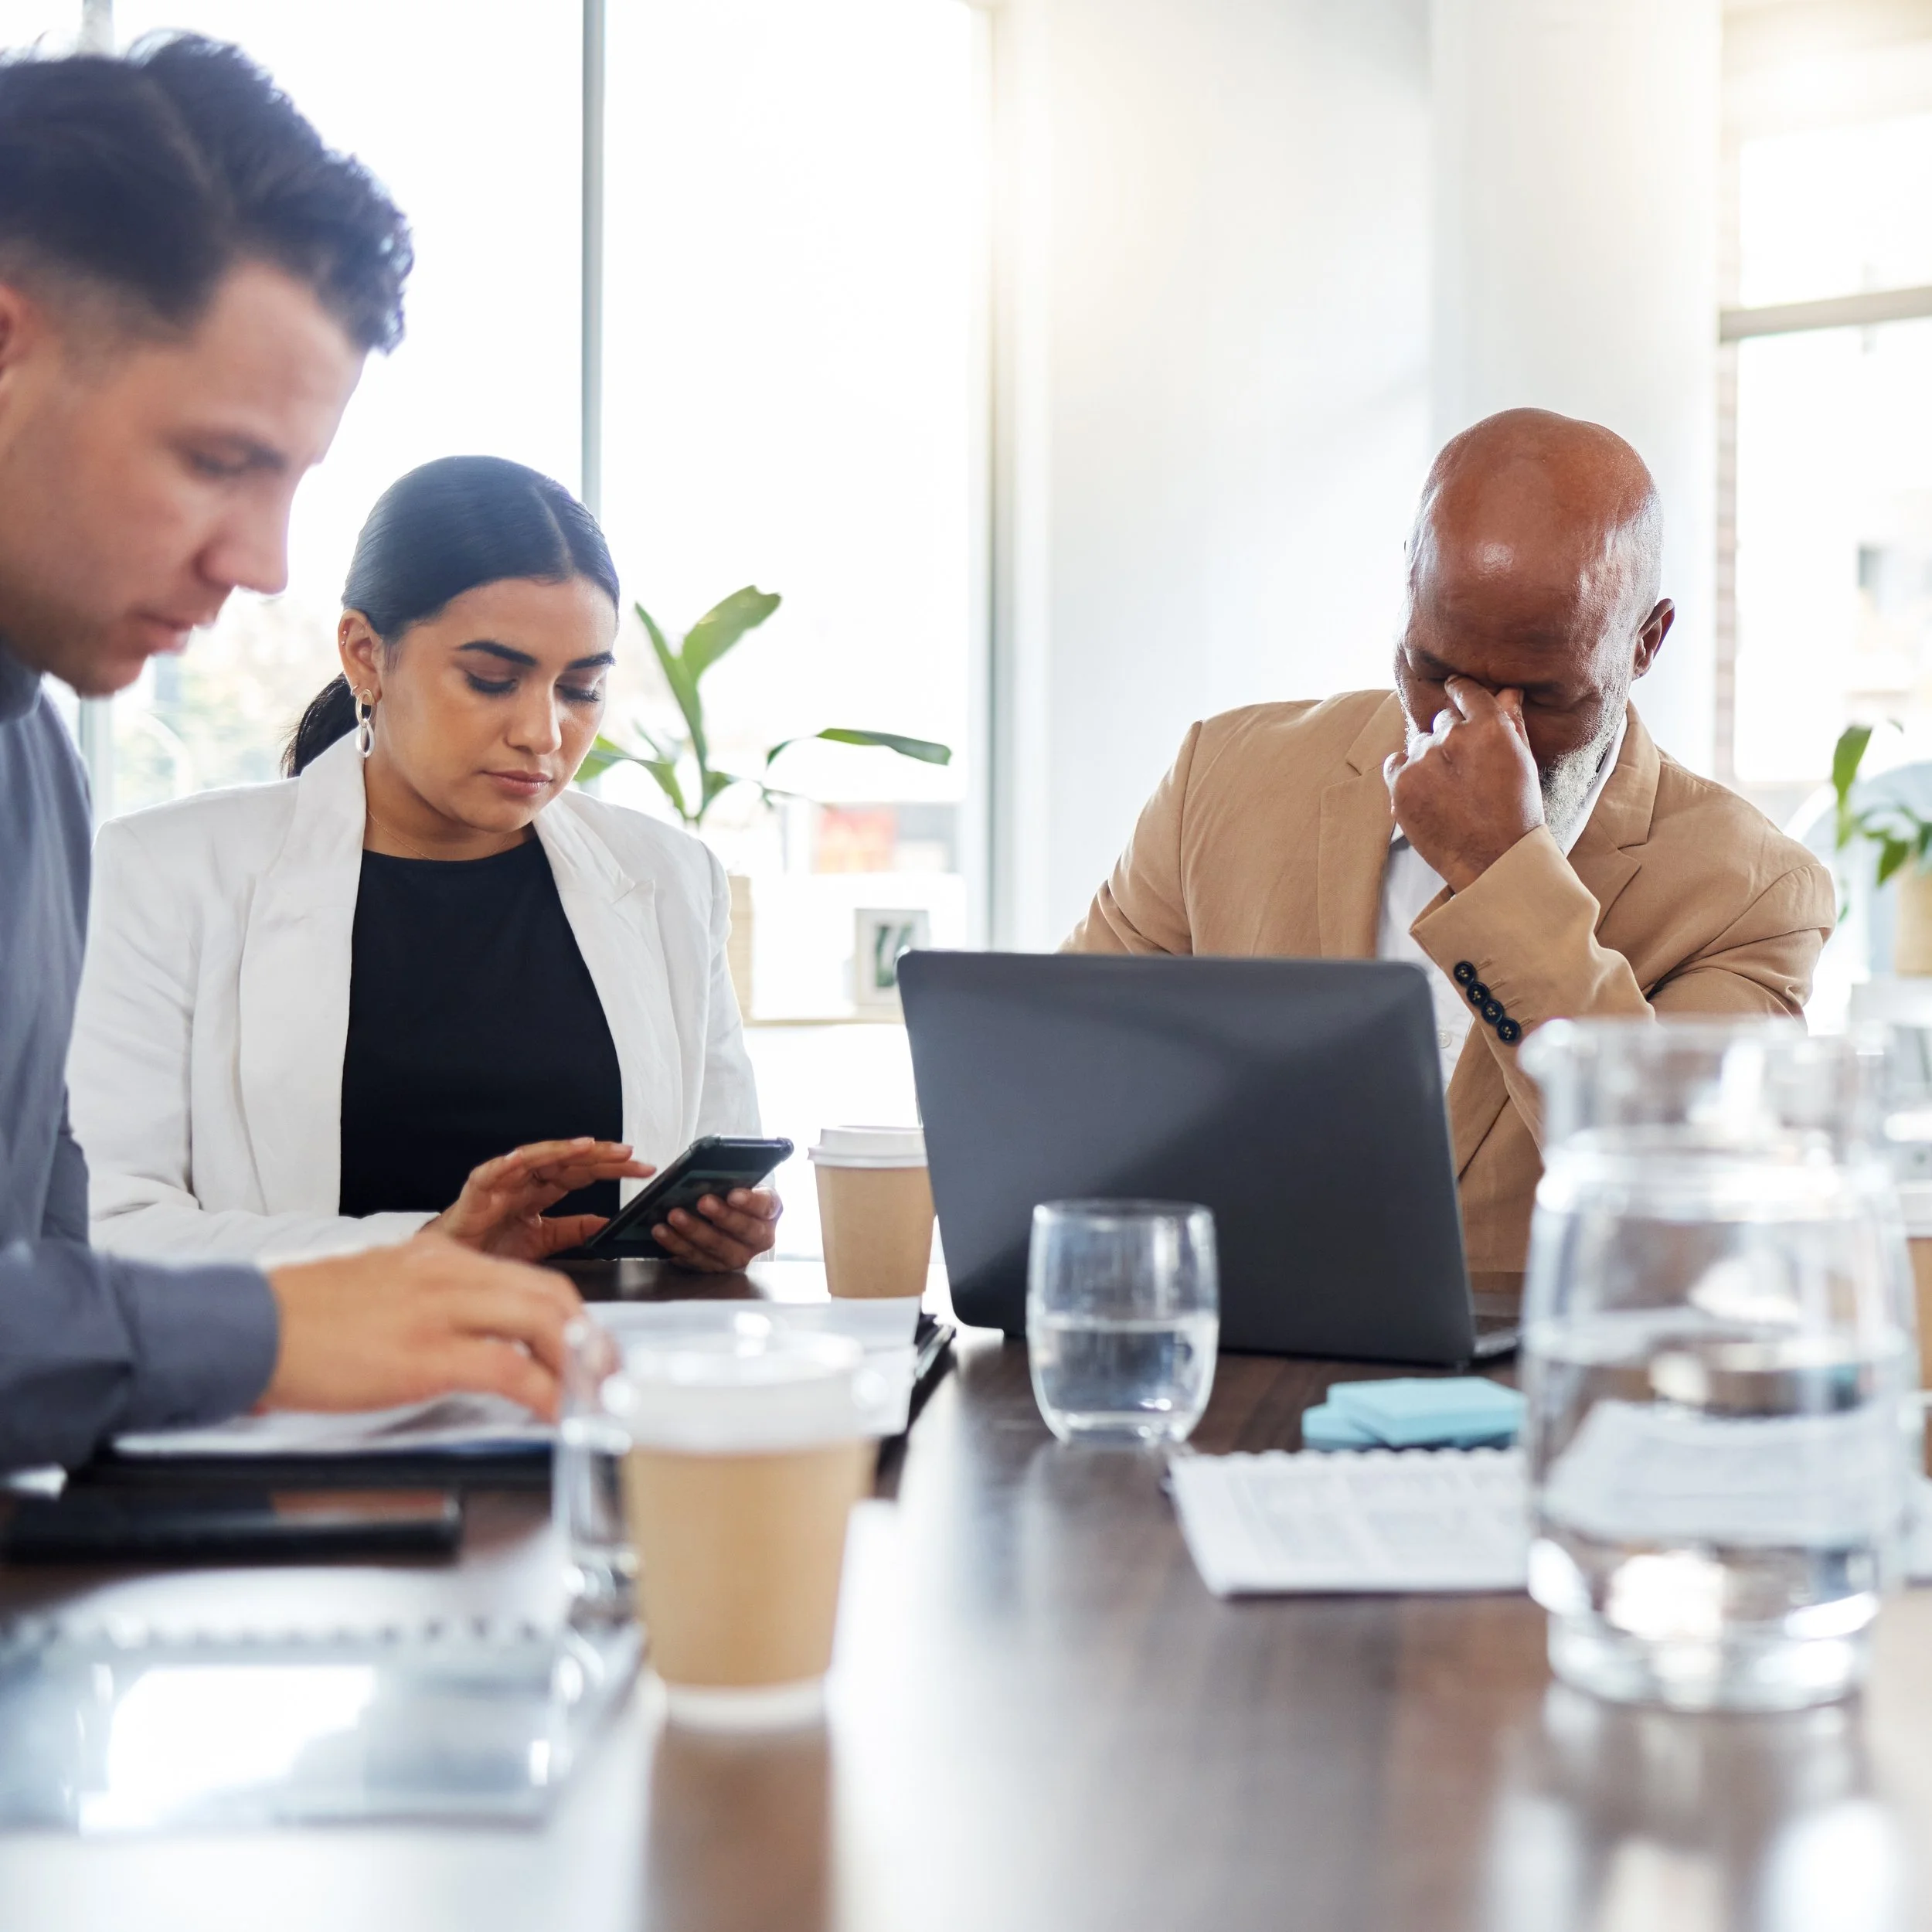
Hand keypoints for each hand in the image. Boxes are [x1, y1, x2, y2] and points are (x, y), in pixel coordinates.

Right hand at [263, 1235, 583, 1420]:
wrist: (245, 1324)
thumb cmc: (300, 1317)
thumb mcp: (378, 1289)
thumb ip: (426, 1302)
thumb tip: (462, 1335)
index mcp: (439, 1257)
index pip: (530, 1278)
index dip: (570, 1316)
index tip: (585, 1349)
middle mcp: (449, 1272)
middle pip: (552, 1295)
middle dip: (592, 1339)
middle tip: (607, 1377)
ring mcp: (441, 1310)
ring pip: (545, 1322)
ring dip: (582, 1364)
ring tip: (593, 1397)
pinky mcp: (426, 1354)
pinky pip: (511, 1370)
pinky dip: (547, 1393)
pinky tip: (557, 1414)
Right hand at [427, 1138, 653, 1261]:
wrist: (454, 1264)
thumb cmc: (491, 1248)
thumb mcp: (545, 1241)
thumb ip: (575, 1230)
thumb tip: (609, 1224)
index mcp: (541, 1191)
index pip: (583, 1173)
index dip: (612, 1168)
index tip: (643, 1168)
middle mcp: (525, 1180)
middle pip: (568, 1161)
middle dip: (600, 1157)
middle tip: (631, 1156)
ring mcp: (503, 1181)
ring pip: (538, 1158)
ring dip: (565, 1151)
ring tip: (591, 1147)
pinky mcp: (479, 1188)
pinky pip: (496, 1170)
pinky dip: (512, 1161)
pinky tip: (529, 1156)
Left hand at [651, 1188, 782, 1272]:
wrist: (730, 1218)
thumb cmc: (733, 1195)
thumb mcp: (739, 1183)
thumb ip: (731, 1179)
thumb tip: (707, 1174)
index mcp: (769, 1211)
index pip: (765, 1206)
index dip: (750, 1202)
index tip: (733, 1194)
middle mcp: (758, 1238)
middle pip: (743, 1231)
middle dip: (721, 1216)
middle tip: (702, 1202)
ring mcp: (736, 1256)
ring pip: (716, 1248)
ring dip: (693, 1232)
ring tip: (673, 1216)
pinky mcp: (714, 1267)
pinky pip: (694, 1259)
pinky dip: (676, 1246)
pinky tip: (662, 1233)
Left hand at [1383, 676, 1543, 891]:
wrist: (1493, 860)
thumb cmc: (1516, 813)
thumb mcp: (1522, 763)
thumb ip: (1511, 723)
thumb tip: (1507, 691)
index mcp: (1490, 727)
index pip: (1466, 691)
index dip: (1460, 692)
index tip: (1456, 693)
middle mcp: (1453, 737)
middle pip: (1442, 720)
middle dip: (1451, 738)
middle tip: (1463, 769)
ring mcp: (1423, 760)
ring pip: (1420, 742)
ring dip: (1429, 758)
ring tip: (1449, 789)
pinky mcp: (1400, 783)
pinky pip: (1395, 762)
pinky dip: (1406, 773)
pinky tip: (1426, 793)